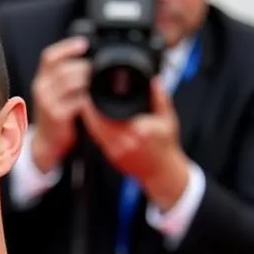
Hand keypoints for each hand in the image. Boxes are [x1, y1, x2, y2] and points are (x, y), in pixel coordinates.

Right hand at [29, 35, 90, 172]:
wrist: (47, 142)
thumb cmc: (56, 115)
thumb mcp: (55, 93)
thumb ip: (65, 77)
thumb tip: (91, 60)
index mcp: (41, 80)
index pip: (49, 57)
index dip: (67, 47)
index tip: (84, 44)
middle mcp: (41, 88)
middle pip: (64, 68)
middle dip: (84, 67)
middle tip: (99, 69)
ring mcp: (47, 103)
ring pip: (70, 82)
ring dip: (88, 81)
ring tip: (98, 83)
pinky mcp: (56, 116)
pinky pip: (76, 101)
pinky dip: (88, 99)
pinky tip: (94, 99)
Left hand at [81, 78, 190, 210]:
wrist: (161, 172)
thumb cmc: (166, 146)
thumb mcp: (168, 120)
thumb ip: (161, 99)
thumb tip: (155, 81)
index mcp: (138, 131)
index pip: (109, 116)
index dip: (95, 105)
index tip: (90, 93)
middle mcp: (124, 142)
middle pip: (95, 125)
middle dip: (87, 111)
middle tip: (84, 97)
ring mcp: (115, 152)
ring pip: (94, 133)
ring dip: (88, 120)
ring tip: (86, 106)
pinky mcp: (111, 157)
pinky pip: (98, 140)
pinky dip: (94, 130)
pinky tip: (93, 120)